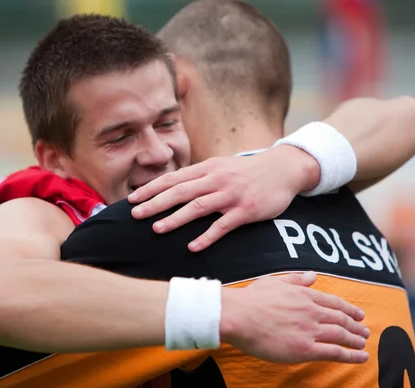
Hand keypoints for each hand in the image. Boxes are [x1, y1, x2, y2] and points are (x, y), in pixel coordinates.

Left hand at [128, 145, 319, 251]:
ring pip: (198, 207)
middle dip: (155, 203)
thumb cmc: (246, 171)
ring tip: (157, 229)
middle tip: (135, 215)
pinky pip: (223, 226)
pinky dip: (206, 237)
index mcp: (207, 168)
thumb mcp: (221, 166)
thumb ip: (199, 176)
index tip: (132, 199)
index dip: (151, 189)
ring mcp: (231, 195)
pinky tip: (192, 247)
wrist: (282, 169)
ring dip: (175, 219)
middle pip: (180, 192)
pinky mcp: (246, 210)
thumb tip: (171, 186)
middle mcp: (216, 179)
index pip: (173, 178)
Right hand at [220, 272, 369, 363]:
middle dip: (356, 325)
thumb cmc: (251, 299)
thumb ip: (296, 280)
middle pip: (341, 319)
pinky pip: (334, 352)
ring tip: (363, 343)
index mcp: (304, 296)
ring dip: (356, 340)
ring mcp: (310, 330)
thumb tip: (312, 276)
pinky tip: (361, 357)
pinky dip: (351, 355)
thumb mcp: (275, 282)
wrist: (239, 316)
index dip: (348, 309)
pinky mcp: (305, 349)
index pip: (333, 302)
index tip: (358, 314)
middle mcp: (311, 312)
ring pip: (341, 335)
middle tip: (365, 330)